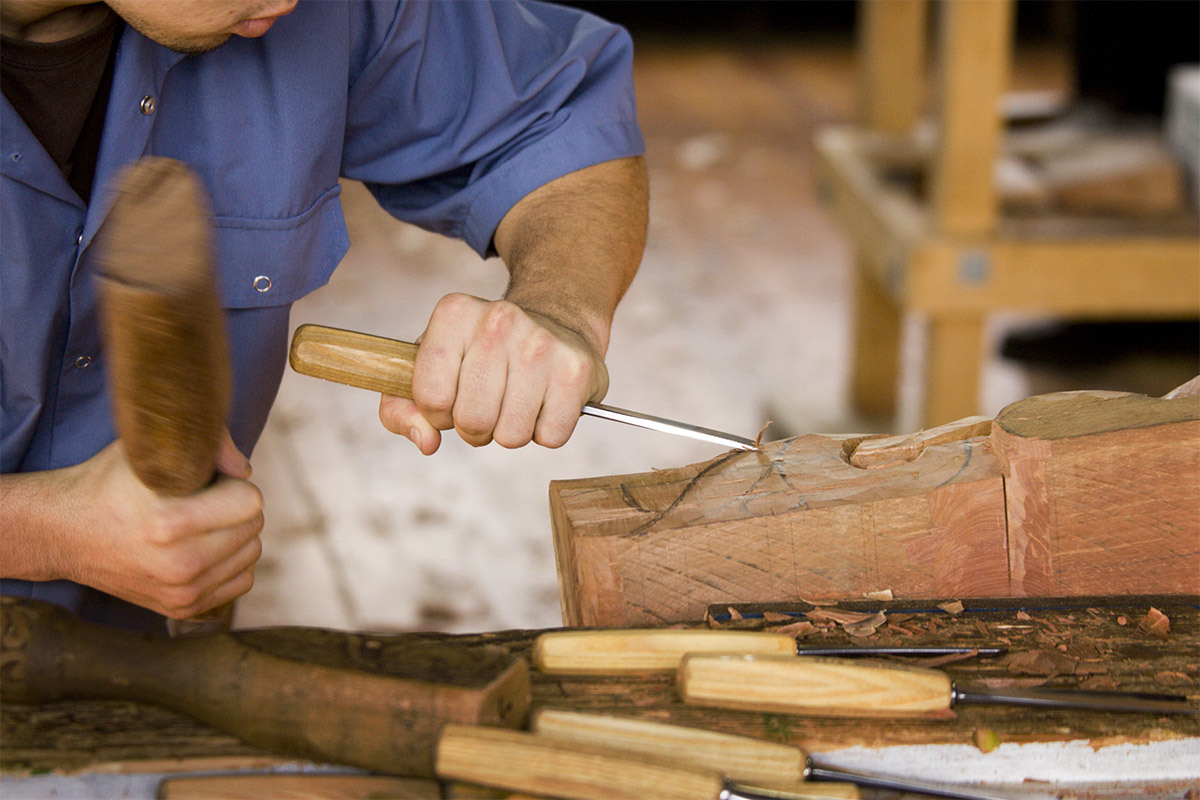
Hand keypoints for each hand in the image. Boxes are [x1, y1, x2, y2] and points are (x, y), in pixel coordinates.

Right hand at [1, 432, 263, 618]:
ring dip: (235, 534)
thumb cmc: (110, 483)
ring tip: (200, 523)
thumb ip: (209, 446)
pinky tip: (202, 547)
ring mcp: (182, 592)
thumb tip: (246, 470)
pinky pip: (242, 580)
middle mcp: (179, 564)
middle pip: (253, 526)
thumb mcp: (149, 451)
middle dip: (235, 507)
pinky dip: (230, 562)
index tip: (211, 482)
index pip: (250, 502)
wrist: (63, 534)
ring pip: (251, 553)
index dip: (234, 484)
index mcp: (169, 523)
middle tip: (203, 501)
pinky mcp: (183, 609)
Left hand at [378, 293, 607, 453]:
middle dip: (475, 428)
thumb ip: (402, 407)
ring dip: (510, 431)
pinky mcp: (576, 370)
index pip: (429, 397)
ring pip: (511, 436)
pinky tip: (545, 401)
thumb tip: (425, 440)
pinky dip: (545, 431)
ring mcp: (541, 344)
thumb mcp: (432, 366)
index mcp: (454, 313)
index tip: (454, 396)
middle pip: (471, 421)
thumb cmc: (484, 353)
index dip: (438, 413)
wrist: (556, 323)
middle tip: (489, 404)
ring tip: (517, 401)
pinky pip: (549, 437)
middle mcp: (499, 320)